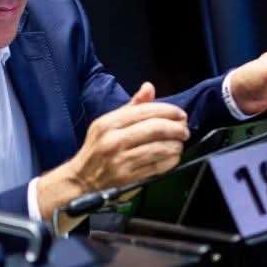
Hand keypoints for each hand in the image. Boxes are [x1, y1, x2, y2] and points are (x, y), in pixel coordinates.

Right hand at [36, 82, 188, 220]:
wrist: (82, 179)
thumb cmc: (97, 148)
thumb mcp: (108, 123)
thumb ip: (131, 106)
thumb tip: (149, 87)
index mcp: (108, 123)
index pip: (145, 111)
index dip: (168, 111)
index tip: (180, 114)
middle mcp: (113, 140)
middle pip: (155, 128)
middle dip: (176, 128)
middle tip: (184, 129)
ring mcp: (121, 160)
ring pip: (159, 148)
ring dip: (176, 145)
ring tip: (179, 143)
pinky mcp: (128, 177)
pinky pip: (157, 167)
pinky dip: (171, 160)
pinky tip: (173, 157)